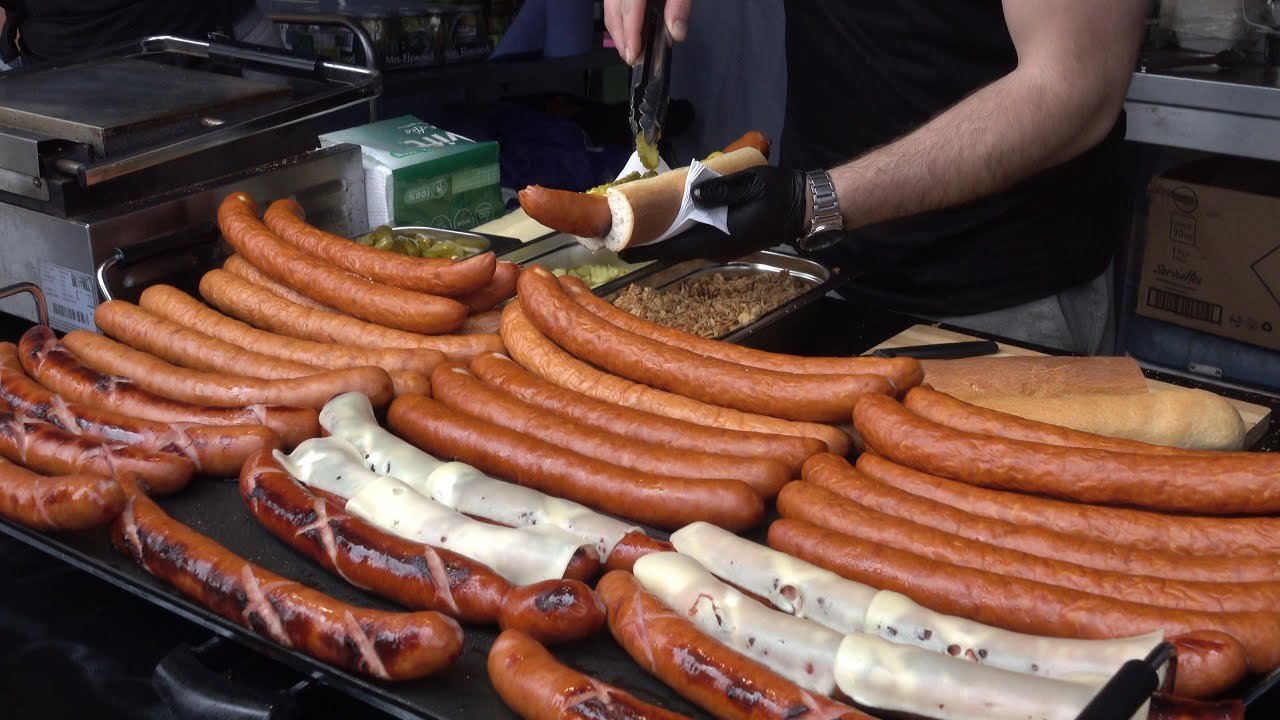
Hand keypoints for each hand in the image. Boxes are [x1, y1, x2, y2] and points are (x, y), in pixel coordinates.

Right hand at [603, 0, 693, 64]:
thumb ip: (680, 5)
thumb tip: (676, 33)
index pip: (629, 9)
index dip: (630, 34)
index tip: (633, 55)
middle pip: (613, 12)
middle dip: (620, 39)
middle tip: (631, 59)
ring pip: (609, 9)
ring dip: (618, 31)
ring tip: (630, 48)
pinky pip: (612, 3)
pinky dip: (618, 18)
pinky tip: (629, 28)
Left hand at [619, 166, 808, 263]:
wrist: (805, 206)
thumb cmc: (780, 193)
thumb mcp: (751, 183)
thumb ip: (721, 189)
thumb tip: (691, 194)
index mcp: (721, 238)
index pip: (676, 248)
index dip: (648, 250)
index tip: (622, 250)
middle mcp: (718, 248)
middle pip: (676, 251)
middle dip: (649, 247)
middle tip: (619, 240)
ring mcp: (724, 247)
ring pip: (685, 247)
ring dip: (662, 242)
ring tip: (636, 232)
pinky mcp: (728, 241)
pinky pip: (695, 242)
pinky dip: (677, 236)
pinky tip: (665, 226)